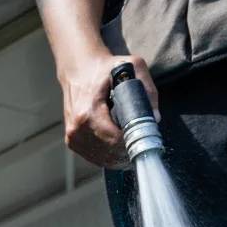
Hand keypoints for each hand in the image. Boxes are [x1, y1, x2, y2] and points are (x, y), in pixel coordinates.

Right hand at [59, 52, 157, 169]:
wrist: (77, 69)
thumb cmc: (104, 68)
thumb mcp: (131, 67)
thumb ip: (147, 90)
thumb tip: (155, 118)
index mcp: (88, 113)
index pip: (115, 140)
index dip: (133, 143)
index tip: (145, 139)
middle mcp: (76, 129)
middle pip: (109, 153)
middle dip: (129, 150)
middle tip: (143, 143)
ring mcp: (72, 137)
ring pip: (102, 159)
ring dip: (119, 156)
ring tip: (132, 146)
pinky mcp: (72, 141)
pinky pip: (94, 157)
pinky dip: (108, 156)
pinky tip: (118, 147)